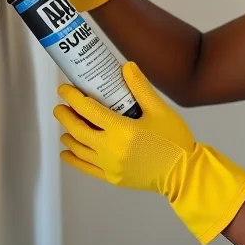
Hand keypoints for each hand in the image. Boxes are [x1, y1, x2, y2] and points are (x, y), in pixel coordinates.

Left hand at [55, 62, 244, 244]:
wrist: (184, 173)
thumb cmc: (174, 140)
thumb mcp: (160, 110)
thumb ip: (140, 87)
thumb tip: (126, 66)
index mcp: (121, 130)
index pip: (88, 110)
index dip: (73, 98)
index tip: (65, 89)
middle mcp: (110, 149)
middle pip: (78, 130)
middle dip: (66, 116)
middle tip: (60, 106)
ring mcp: (110, 166)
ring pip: (80, 149)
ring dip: (69, 135)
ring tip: (65, 125)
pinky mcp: (113, 178)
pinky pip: (86, 168)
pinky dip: (74, 159)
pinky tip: (67, 152)